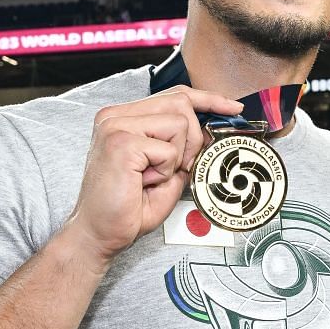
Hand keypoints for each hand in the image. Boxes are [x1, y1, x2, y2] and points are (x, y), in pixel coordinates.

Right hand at [61, 86, 245, 263]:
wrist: (98, 234)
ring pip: (179, 123)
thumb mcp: (165, 170)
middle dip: (194, 137)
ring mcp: (116, 126)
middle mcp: (116, 116)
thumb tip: (210, 132)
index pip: (174, 94)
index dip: (207, 99)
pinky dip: (165, 171)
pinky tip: (144, 183)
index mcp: (123, 117)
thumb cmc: (127, 207)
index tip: (231, 107)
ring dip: (177, 157)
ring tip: (152, 177)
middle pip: (180, 102)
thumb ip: (182, 147)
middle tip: (179, 166)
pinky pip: (168, 150)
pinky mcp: (121, 143)